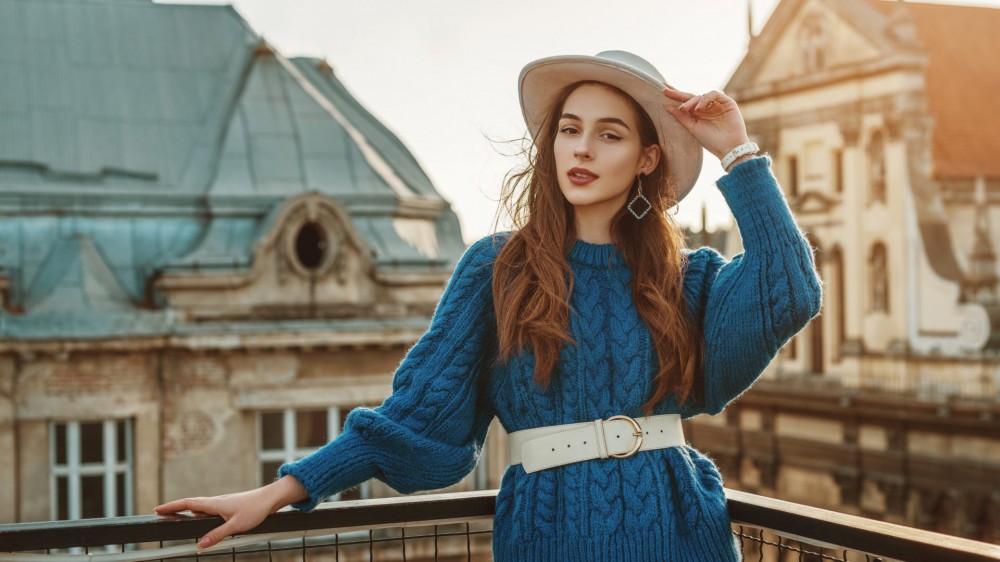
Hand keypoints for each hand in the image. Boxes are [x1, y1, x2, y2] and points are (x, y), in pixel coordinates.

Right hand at [154, 475, 306, 548]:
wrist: (270, 499)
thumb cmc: (255, 509)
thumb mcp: (236, 526)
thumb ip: (217, 535)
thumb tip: (200, 544)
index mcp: (214, 504)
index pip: (188, 504)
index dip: (172, 506)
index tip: (157, 509)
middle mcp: (215, 502)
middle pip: (190, 504)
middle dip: (174, 508)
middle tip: (160, 512)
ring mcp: (221, 504)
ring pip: (199, 507)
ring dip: (186, 511)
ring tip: (174, 516)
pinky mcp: (228, 507)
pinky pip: (208, 510)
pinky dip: (198, 514)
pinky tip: (199, 520)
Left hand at [661, 85, 751, 162]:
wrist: (728, 147)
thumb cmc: (711, 141)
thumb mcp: (692, 128)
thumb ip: (681, 117)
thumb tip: (666, 106)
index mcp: (697, 114)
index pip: (684, 102)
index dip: (674, 95)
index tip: (662, 89)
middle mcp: (706, 108)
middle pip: (690, 96)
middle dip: (678, 93)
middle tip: (666, 91)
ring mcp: (716, 104)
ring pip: (700, 96)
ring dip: (691, 101)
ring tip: (684, 109)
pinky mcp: (726, 102)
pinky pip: (713, 94)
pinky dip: (705, 99)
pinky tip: (699, 108)